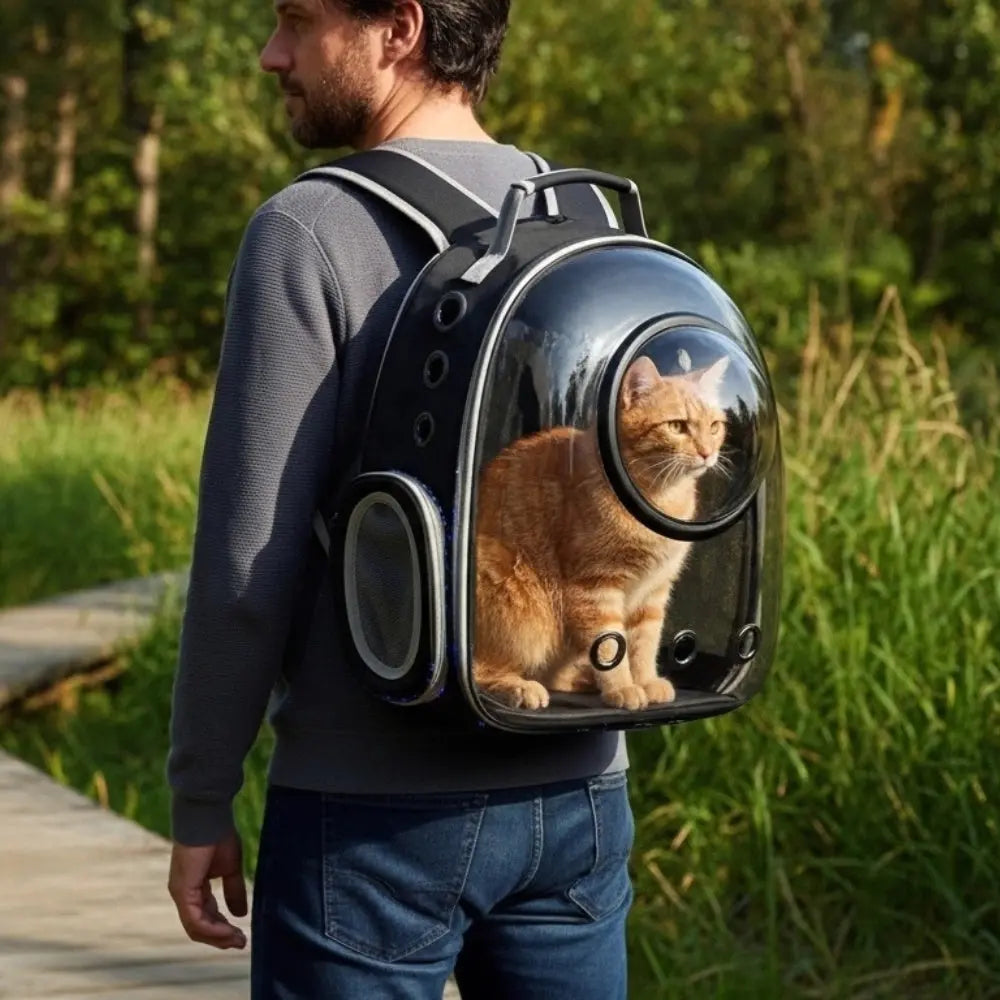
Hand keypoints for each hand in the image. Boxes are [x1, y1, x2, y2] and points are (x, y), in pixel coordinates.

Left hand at [168, 829, 248, 949]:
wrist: (208, 816)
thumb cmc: (218, 835)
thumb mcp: (231, 868)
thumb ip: (234, 890)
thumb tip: (241, 914)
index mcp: (194, 887)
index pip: (206, 915)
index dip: (223, 927)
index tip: (242, 934)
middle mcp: (183, 893)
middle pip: (200, 926)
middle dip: (221, 937)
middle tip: (241, 943)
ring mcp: (181, 893)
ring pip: (196, 928)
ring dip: (218, 937)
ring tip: (238, 940)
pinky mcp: (182, 892)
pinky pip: (195, 920)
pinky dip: (212, 929)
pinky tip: (228, 930)